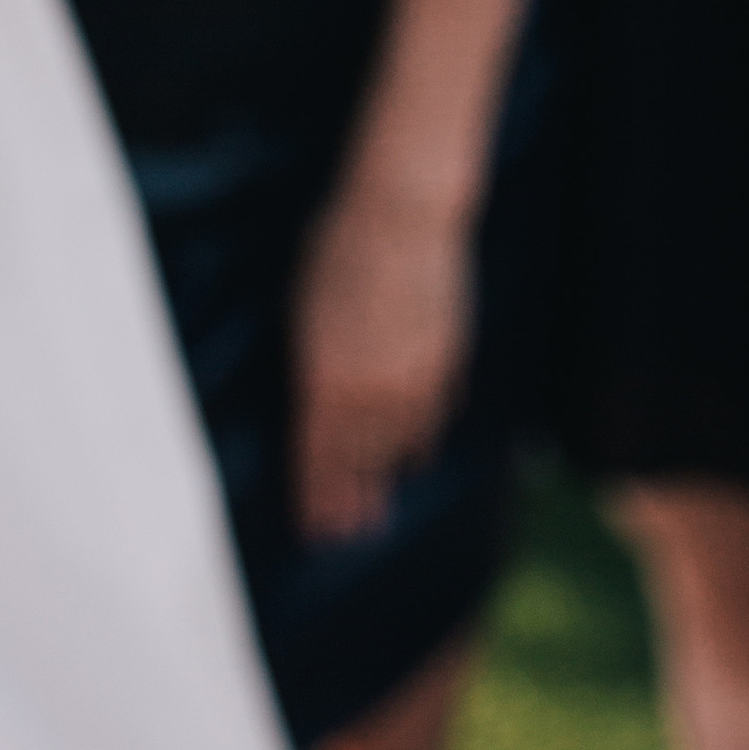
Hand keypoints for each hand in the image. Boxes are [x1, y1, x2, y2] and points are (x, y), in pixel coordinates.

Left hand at [293, 178, 474, 543]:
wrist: (404, 214)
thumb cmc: (338, 246)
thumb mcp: (302, 307)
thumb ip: (310, 365)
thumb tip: (314, 401)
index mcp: (325, 380)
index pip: (316, 457)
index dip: (313, 498)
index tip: (311, 531)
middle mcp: (370, 392)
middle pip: (357, 463)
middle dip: (346, 502)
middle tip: (342, 535)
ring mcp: (414, 382)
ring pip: (397, 449)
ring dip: (382, 481)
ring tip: (376, 514)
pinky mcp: (446, 363)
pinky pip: (431, 420)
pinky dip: (419, 443)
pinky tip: (414, 459)